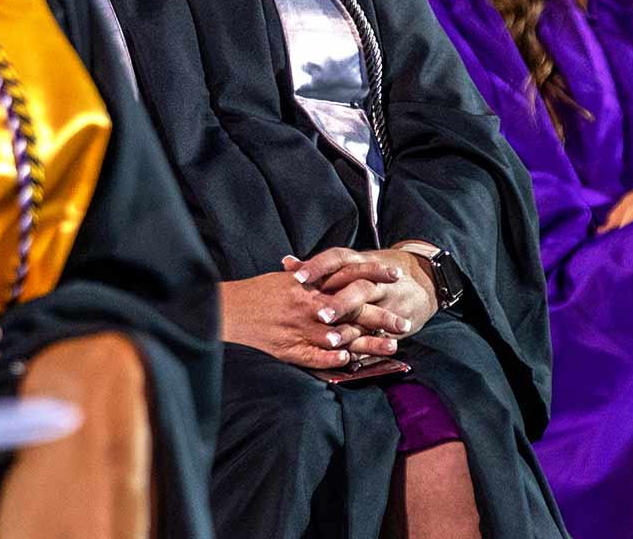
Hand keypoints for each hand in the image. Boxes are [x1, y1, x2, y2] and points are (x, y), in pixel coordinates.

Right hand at [219, 268, 384, 369]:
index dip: (374, 273)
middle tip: (405, 323)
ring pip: (341, 336)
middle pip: (353, 309)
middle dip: (381, 315)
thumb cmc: (258, 292)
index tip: (397, 275)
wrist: (227, 309)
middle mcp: (309, 304)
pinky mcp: (289, 348)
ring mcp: (300, 328)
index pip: (348, 274)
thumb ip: (311, 277)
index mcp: (310, 283)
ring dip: (367, 343)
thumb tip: (331, 272)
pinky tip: (351, 362)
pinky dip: (332, 359)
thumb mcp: (287, 279)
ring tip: (391, 348)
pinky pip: (315, 356)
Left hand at [288, 247, 435, 338]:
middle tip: (319, 315)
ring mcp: (389, 303)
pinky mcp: (398, 323)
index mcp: (361, 262)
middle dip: (339, 302)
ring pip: (371, 316)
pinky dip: (367, 349)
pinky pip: (382, 337)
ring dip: (352, 330)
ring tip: (332, 342)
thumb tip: (286, 264)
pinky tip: (350, 359)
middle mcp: (376, 281)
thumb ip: (320, 267)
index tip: (297, 277)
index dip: (318, 267)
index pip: (338, 259)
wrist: (424, 279)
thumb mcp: (353, 263)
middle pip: (357, 289)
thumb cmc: (376, 271)